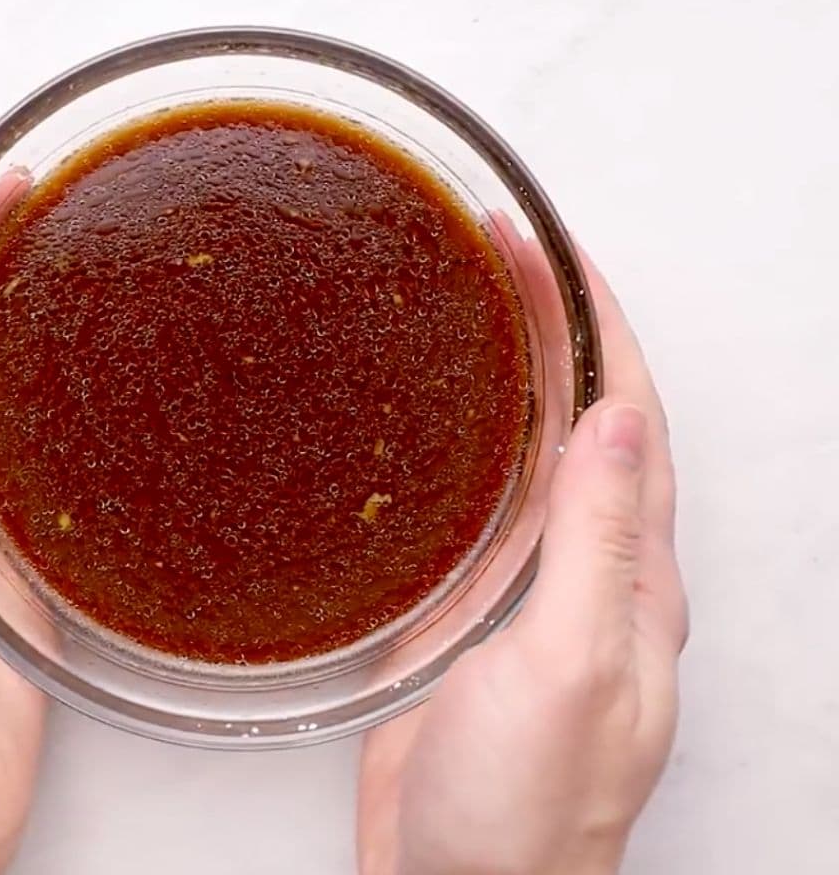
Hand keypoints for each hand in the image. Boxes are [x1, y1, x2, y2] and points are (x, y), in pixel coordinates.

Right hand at [358, 244, 688, 874]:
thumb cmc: (523, 807)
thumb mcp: (571, 665)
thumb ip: (594, 543)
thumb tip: (618, 422)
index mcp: (630, 574)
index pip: (628, 414)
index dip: (597, 323)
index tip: (553, 251)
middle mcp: (587, 569)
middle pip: (578, 415)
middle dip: (549, 325)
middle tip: (497, 250)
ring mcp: (526, 588)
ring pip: (525, 451)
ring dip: (505, 372)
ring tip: (464, 302)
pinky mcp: (466, 612)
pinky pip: (474, 503)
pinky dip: (460, 442)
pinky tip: (428, 417)